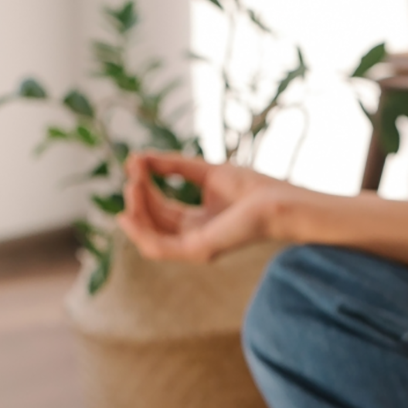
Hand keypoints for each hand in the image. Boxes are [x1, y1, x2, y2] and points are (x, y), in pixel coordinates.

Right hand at [117, 151, 291, 261]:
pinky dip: (141, 232)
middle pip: (154, 221)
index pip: (161, 209)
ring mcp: (195, 247)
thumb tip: (138, 157)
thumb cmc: (252, 189)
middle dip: (139, 197)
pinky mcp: (198, 250)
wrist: (278, 202)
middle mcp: (194, 238)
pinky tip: (129, 213)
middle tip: (134, 172)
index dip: (145, 187)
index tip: (135, 163)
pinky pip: (159, 248)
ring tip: (132, 184)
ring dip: (136, 211)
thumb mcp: (205, 172)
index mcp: (197, 223)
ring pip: (151, 236)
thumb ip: (173, 166)